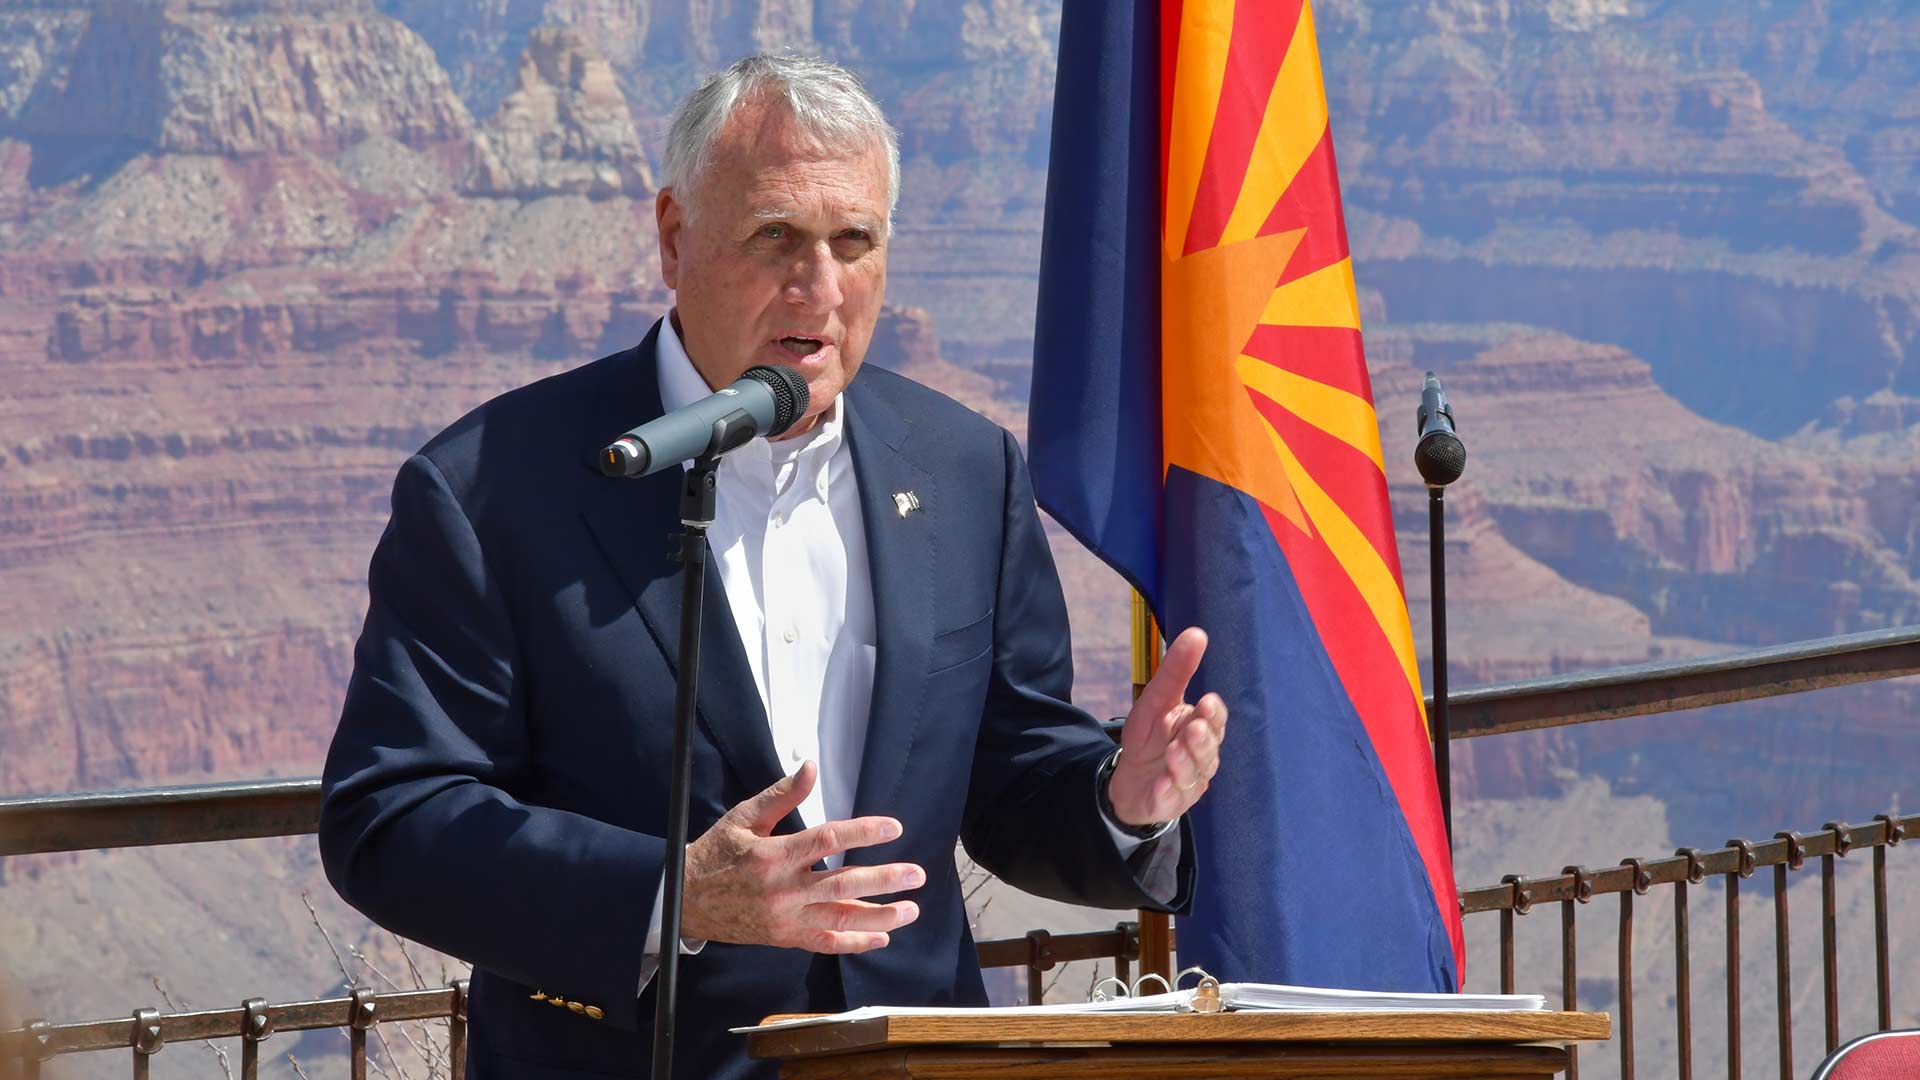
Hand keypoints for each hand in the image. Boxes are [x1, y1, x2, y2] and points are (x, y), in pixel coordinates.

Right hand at [679, 761, 923, 952]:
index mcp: (773, 855)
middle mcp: (783, 890)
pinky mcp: (784, 938)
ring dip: (880, 916)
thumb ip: (781, 795)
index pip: (828, 840)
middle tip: (917, 874)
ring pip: (840, 919)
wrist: (684, 900)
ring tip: (911, 909)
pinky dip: (854, 942)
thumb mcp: (743, 817)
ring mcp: (785, 919)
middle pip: (843, 884)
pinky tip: (882, 938)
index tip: (893, 828)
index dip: (864, 832)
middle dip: (884, 880)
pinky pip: (825, 943)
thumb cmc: (715, 854)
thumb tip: (810, 767)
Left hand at [1106, 627, 1227, 826]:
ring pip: (1194, 773)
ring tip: (1174, 750)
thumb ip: (1177, 670)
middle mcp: (1201, 756)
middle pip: (1209, 748)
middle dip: (1202, 739)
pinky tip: (1163, 783)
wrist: (1129, 780)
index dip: (1213, 714)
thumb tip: (1198, 633)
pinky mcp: (1170, 802)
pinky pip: (1172, 798)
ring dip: (1185, 762)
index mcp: (1201, 729)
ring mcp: (1188, 781)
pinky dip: (1169, 791)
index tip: (1206, 701)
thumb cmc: (1150, 737)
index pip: (1215, 720)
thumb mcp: (1156, 700)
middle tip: (1194, 727)